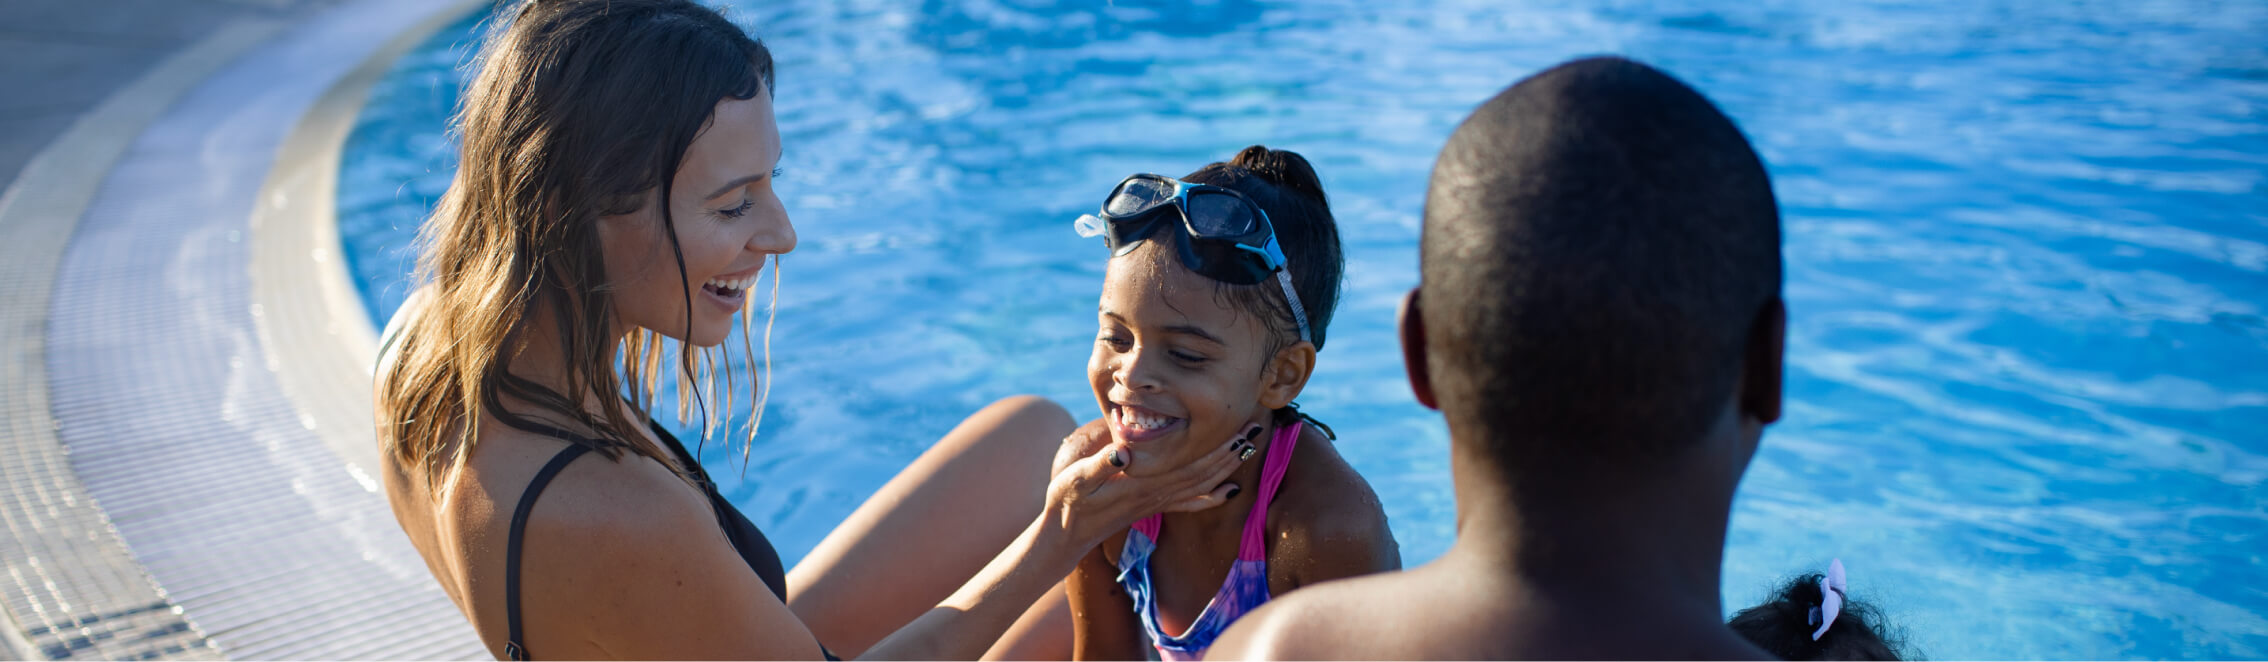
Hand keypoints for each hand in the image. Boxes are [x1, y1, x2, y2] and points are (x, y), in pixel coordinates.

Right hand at [1040, 420, 1264, 548]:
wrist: (1066, 535)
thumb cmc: (1068, 502)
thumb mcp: (1075, 479)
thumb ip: (1099, 464)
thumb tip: (1122, 451)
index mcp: (1143, 483)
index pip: (1189, 464)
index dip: (1216, 448)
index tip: (1238, 429)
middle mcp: (1156, 494)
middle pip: (1203, 473)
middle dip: (1231, 453)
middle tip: (1257, 430)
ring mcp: (1156, 502)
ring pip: (1201, 485)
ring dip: (1227, 468)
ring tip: (1249, 448)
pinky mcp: (1151, 505)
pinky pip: (1189, 502)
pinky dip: (1212, 497)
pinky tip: (1228, 493)